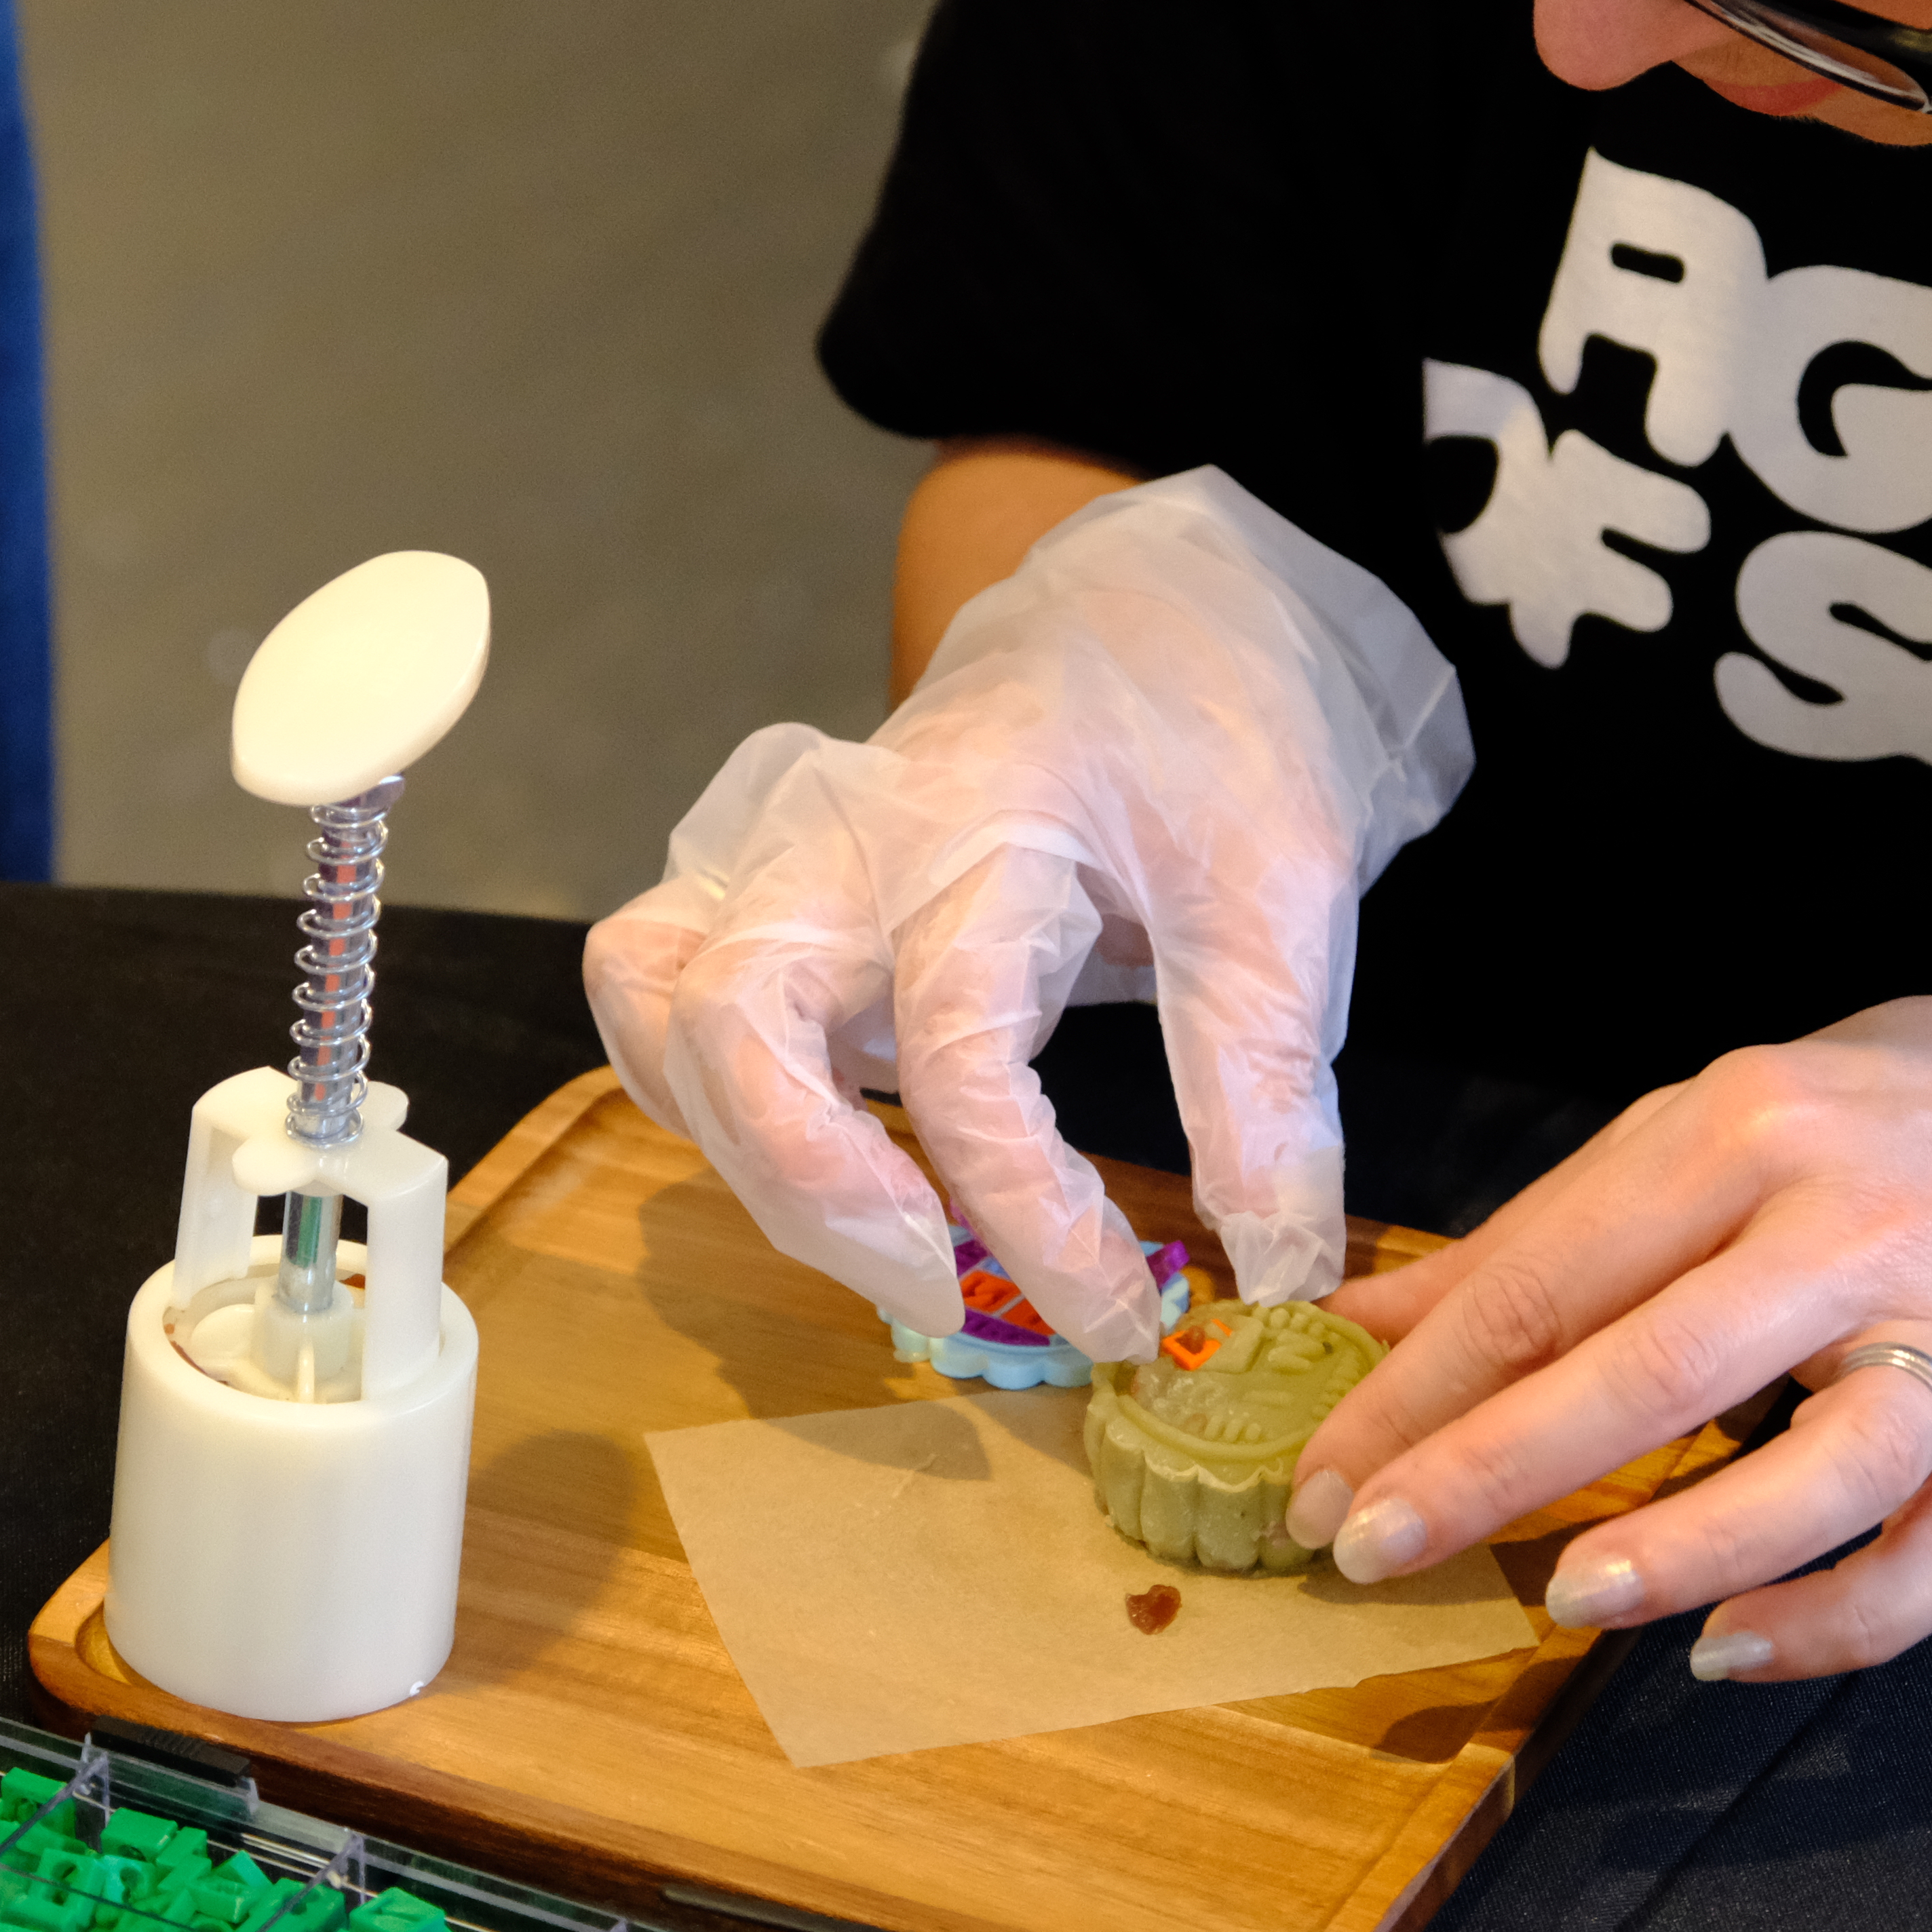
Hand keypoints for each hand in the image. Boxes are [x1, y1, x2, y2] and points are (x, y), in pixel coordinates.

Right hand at [585, 469, 1470, 1358]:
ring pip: (651, 999)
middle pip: (726, 1020)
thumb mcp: (1280, 893)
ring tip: (876, 1231)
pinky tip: (813, 1150)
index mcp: (980, 823)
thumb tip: (1274, 1273)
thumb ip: (1261, 1084)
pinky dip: (701, 1088)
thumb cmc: (1208, 742)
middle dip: (808, 1186)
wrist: (1151, 620)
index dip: (1030, 1215)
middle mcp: (838, 836)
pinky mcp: (751, 885)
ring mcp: (772, 851)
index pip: (957, 1055)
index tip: (1127, 1311)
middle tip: (940, 1283)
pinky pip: (657, 988)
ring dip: (733, 1142)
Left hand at [1289, 992, 1931, 1678]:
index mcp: (1744, 1125)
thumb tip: (1368, 1325)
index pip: (1548, 1274)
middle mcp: (1847, 1225)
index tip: (1322, 1467)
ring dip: (1682, 1543)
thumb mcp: (1724, 1111)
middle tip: (1372, 1546)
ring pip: (1815, 1471)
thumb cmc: (1914, 1109)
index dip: (1418, 1383)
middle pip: (1652, 1366)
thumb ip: (1553, 1229)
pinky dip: (1841, 1619)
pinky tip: (1731, 1648)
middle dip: (1493, 1468)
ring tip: (1568, 1598)